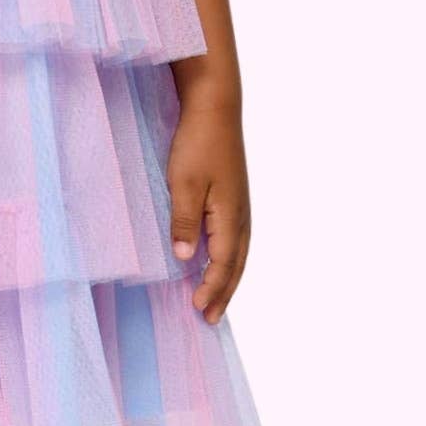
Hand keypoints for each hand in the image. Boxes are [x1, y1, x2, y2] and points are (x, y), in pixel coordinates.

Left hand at [165, 98, 250, 324]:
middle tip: (211, 318)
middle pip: (236, 265)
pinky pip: (234, 238)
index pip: (222, 264)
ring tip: (216, 298)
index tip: (197, 310)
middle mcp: (241, 215)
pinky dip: (228, 258)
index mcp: (231, 216)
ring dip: (228, 278)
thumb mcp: (184, 184)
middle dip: (224, 293)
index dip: (211, 289)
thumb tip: (185, 259)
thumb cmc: (198, 143)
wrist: (215, 107)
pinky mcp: (234, 196)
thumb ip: (184, 222)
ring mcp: (240, 205)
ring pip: (238, 253)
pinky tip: (216, 260)